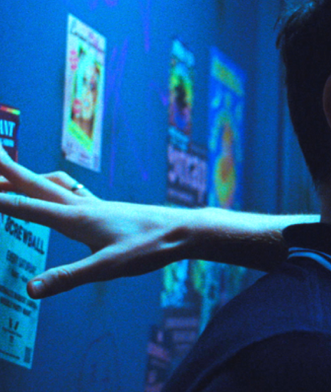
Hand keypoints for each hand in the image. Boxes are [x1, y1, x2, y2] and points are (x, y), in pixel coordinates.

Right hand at [0, 148, 191, 298]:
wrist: (183, 231)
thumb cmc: (149, 248)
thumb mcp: (108, 268)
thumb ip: (68, 277)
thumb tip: (30, 290)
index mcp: (76, 218)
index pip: (28, 206)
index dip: (0, 201)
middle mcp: (81, 206)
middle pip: (37, 184)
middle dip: (8, 170)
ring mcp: (94, 206)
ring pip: (53, 185)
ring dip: (28, 177)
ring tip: (9, 170)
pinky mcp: (105, 210)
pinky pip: (69, 192)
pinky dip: (52, 186)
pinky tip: (56, 193)